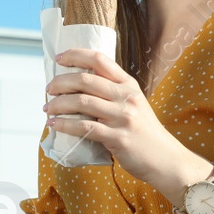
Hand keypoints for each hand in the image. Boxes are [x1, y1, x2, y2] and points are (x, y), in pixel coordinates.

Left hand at [46, 47, 184, 189]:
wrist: (165, 159)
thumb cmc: (144, 132)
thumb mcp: (134, 104)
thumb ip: (113, 94)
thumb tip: (78, 88)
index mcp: (129, 84)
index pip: (99, 59)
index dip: (75, 55)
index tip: (59, 59)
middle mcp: (127, 96)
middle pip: (85, 79)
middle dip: (61, 82)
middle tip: (49, 90)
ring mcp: (123, 117)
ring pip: (82, 102)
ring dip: (59, 104)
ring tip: (48, 109)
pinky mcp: (118, 138)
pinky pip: (84, 127)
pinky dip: (65, 125)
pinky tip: (55, 125)